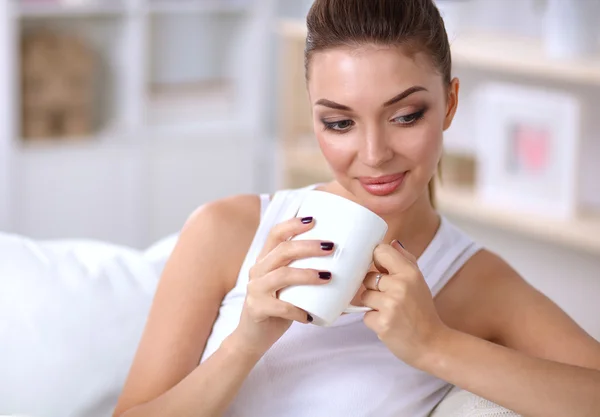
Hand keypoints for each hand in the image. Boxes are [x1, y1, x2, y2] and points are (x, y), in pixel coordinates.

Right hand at [232, 216, 332, 356]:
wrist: (252, 337)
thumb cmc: (278, 308)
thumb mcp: (289, 287)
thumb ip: (306, 274)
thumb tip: (349, 271)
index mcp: (266, 260)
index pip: (275, 234)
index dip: (293, 225)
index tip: (314, 220)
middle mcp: (258, 271)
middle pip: (282, 250)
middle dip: (308, 246)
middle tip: (331, 247)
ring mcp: (255, 290)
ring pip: (282, 275)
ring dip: (307, 274)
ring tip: (328, 277)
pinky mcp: (257, 309)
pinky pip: (280, 307)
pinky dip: (297, 311)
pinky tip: (310, 316)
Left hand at [361, 240, 448, 366]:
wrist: (432, 344)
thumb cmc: (422, 312)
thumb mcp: (419, 282)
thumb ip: (405, 260)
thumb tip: (391, 242)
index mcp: (410, 273)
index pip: (380, 251)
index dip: (376, 260)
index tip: (380, 268)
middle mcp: (400, 286)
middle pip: (368, 276)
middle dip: (375, 288)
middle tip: (391, 299)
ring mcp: (390, 305)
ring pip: (364, 295)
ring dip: (373, 305)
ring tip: (390, 312)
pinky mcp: (382, 323)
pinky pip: (365, 315)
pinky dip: (373, 320)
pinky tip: (388, 323)